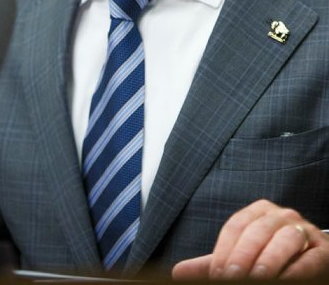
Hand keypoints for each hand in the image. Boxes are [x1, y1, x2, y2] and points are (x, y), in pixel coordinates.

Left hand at [172, 199, 328, 279]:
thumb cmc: (271, 258)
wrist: (312, 262)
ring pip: (284, 240)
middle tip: (231, 278)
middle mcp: (281, 216)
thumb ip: (212, 264)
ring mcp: (304, 231)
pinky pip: (309, 258)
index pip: (236, 226)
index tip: (216, 275)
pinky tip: (284, 280)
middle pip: (257, 231)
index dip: (224, 250)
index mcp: (258, 212)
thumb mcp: (241, 259)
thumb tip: (177, 272)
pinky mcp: (323, 251)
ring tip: (257, 278)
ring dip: (269, 260)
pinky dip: (296, 271)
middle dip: (243, 256)